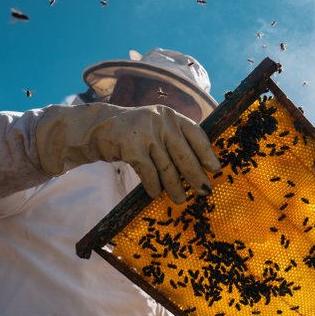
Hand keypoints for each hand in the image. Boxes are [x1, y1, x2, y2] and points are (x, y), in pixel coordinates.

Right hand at [35, 102, 220, 203]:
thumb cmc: (134, 133)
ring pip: (167, 167)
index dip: (207, 152)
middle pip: (184, 154)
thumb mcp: (157, 128)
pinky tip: (155, 194)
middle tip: (204, 191)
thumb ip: (175, 139)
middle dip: (196, 176)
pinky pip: (148, 173)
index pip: (196, 133)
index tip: (216, 169)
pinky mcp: (131, 146)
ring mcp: (146, 132)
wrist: (98, 127)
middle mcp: (161, 121)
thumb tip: (201, 168)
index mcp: (172, 116)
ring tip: (180, 199)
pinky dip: (153, 186)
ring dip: (175, 187)